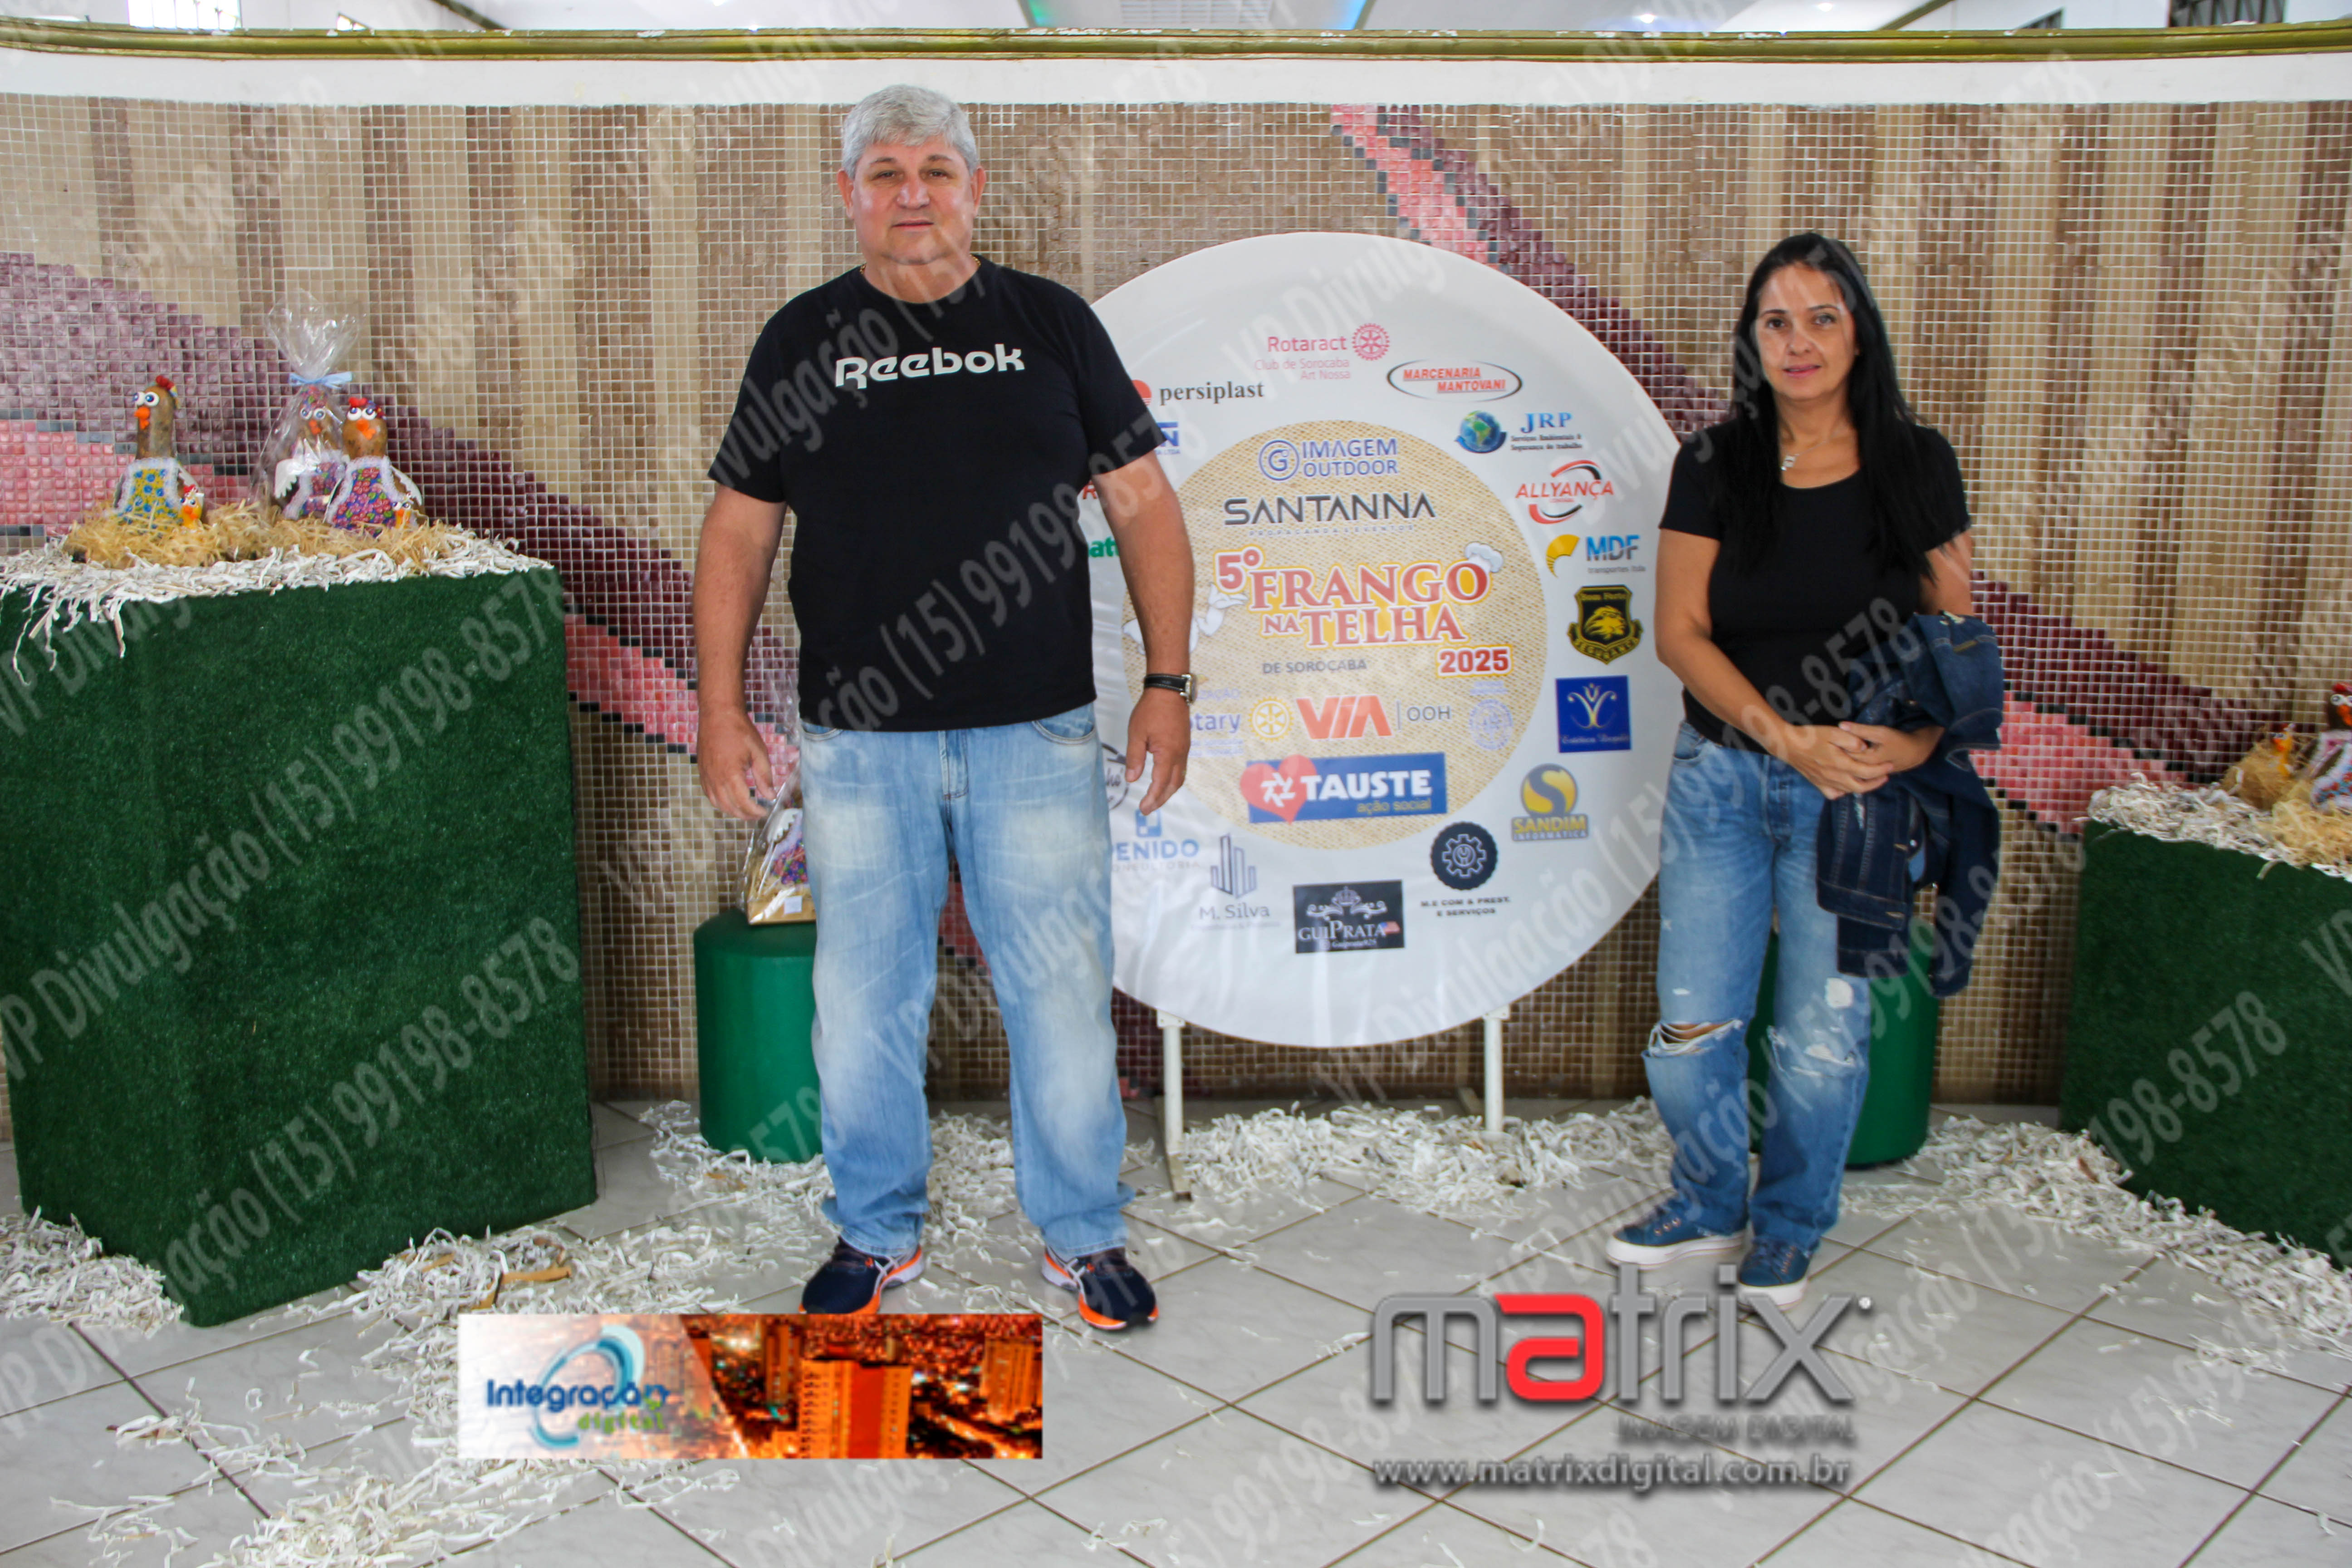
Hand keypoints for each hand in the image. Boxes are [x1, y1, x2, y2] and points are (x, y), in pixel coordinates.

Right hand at [697, 705, 776, 822]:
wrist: (718, 714)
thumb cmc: (739, 730)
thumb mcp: (758, 752)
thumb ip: (764, 776)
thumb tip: (770, 796)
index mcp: (730, 774)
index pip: (743, 802)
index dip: (754, 812)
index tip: (764, 812)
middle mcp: (715, 778)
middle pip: (729, 807)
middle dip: (745, 815)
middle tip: (757, 814)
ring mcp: (706, 776)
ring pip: (717, 803)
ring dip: (732, 811)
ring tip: (746, 811)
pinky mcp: (701, 772)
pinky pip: (709, 794)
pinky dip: (720, 802)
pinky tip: (730, 800)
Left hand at [1126, 688, 1191, 815]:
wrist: (1169, 691)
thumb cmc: (1151, 710)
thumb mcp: (1137, 734)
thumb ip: (1135, 758)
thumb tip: (1132, 779)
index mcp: (1168, 754)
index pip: (1160, 783)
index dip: (1152, 798)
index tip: (1143, 808)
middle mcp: (1180, 754)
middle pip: (1173, 784)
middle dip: (1161, 799)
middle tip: (1148, 808)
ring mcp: (1184, 749)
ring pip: (1180, 777)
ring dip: (1169, 790)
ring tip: (1156, 798)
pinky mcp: (1184, 743)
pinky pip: (1182, 767)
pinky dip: (1173, 779)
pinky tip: (1164, 779)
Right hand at [1775, 723, 1895, 800]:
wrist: (1788, 745)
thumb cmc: (1810, 736)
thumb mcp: (1832, 732)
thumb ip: (1851, 740)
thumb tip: (1865, 748)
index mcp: (1840, 764)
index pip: (1866, 772)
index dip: (1881, 770)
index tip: (1890, 766)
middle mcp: (1834, 777)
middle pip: (1861, 787)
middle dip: (1876, 782)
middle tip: (1886, 775)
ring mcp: (1825, 782)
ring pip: (1849, 791)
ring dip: (1863, 787)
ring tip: (1872, 779)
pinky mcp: (1818, 784)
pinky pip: (1834, 794)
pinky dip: (1843, 792)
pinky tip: (1846, 785)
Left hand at [1838, 722, 1942, 774]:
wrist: (1916, 753)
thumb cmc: (1899, 741)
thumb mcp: (1881, 733)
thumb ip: (1861, 730)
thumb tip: (1841, 725)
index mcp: (1867, 760)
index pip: (1845, 753)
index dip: (1836, 745)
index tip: (1830, 736)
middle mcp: (1866, 770)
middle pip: (1846, 761)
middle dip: (1838, 752)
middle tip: (1831, 742)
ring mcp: (1869, 774)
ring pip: (1851, 767)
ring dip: (1843, 758)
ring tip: (1836, 748)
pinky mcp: (1871, 774)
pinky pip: (1856, 770)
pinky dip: (1850, 763)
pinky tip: (1844, 757)